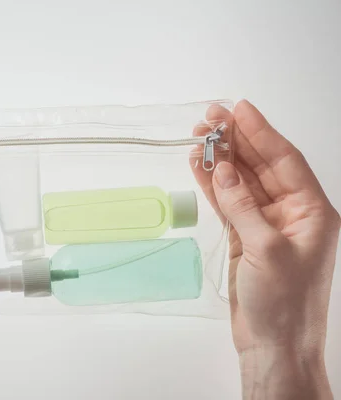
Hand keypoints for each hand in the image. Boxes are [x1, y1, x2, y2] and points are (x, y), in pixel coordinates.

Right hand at [194, 100, 338, 398]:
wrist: (273, 344)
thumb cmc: (284, 304)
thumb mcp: (267, 250)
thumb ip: (243, 205)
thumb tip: (221, 169)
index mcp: (312, 211)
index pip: (285, 160)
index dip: (261, 132)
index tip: (240, 109)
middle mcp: (290, 212)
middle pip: (260, 165)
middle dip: (236, 140)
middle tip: (211, 116)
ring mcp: (264, 223)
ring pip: (240, 181)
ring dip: (219, 158)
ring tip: (198, 135)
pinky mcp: (244, 235)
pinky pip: (227, 201)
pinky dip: (211, 184)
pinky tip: (198, 165)